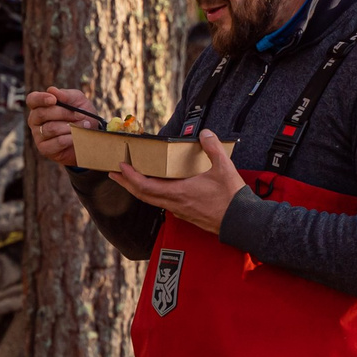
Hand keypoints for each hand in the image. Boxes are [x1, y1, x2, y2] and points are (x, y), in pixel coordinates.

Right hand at [25, 88, 101, 166]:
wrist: (90, 137)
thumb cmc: (81, 116)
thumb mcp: (78, 101)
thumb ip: (67, 95)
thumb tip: (52, 90)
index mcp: (40, 106)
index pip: (32, 99)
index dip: (40, 98)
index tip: (54, 100)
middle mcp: (35, 120)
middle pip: (42, 114)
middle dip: (64, 113)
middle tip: (80, 115)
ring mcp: (38, 135)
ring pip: (51, 128)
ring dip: (71, 126)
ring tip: (83, 126)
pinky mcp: (44, 149)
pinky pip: (57, 141)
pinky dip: (70, 138)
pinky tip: (77, 137)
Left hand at [112, 131, 244, 234]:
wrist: (241, 222)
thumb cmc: (232, 199)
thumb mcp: (224, 168)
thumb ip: (213, 148)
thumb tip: (205, 133)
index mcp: (179, 192)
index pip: (146, 186)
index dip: (131, 176)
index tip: (122, 167)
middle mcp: (175, 204)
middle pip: (142, 195)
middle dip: (126, 183)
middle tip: (114, 174)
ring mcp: (179, 211)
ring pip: (152, 200)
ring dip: (138, 189)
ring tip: (130, 180)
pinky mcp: (186, 214)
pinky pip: (163, 204)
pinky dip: (153, 194)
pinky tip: (156, 188)